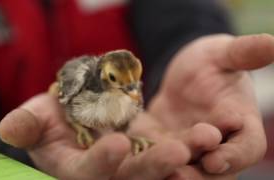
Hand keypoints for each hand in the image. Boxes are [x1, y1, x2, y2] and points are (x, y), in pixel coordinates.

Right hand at [0, 94, 199, 179]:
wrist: (80, 108)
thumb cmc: (54, 114)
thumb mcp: (37, 114)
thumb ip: (27, 123)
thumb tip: (10, 129)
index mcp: (77, 171)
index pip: (89, 175)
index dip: (102, 163)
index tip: (118, 143)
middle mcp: (108, 175)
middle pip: (132, 178)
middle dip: (153, 166)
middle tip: (177, 152)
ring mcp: (133, 164)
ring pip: (159, 167)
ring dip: (182, 157)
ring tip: (204, 139)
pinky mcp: (151, 150)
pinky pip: (172, 151)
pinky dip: (191, 146)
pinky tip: (209, 135)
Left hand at [135, 34, 271, 178]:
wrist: (182, 75)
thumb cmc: (210, 63)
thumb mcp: (223, 54)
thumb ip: (243, 53)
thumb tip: (271, 42)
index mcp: (240, 123)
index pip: (247, 147)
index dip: (235, 155)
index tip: (217, 157)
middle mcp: (216, 144)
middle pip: (212, 168)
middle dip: (197, 172)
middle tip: (180, 174)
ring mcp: (186, 148)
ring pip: (182, 167)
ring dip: (169, 171)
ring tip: (158, 174)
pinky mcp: (159, 145)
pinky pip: (151, 155)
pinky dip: (143, 160)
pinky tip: (128, 160)